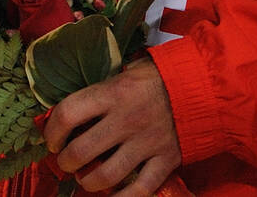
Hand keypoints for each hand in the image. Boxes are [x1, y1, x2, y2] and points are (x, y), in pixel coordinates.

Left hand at [43, 58, 180, 194]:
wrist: (204, 84)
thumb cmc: (160, 77)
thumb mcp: (128, 72)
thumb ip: (103, 90)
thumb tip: (73, 111)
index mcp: (115, 92)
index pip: (68, 114)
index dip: (52, 131)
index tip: (52, 139)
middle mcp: (127, 119)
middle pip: (81, 152)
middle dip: (66, 162)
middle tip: (67, 161)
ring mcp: (147, 142)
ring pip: (105, 176)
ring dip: (87, 182)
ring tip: (86, 178)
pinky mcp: (166, 159)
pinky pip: (139, 190)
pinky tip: (113, 195)